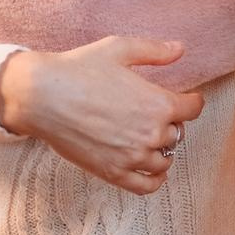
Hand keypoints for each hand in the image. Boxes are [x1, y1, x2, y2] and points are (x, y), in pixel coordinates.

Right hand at [0, 36, 205, 193]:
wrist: (41, 95)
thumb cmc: (79, 68)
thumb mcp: (120, 49)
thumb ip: (154, 51)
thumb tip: (180, 49)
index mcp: (159, 103)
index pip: (193, 109)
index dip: (191, 101)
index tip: (187, 100)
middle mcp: (151, 133)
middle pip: (178, 133)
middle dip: (171, 123)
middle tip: (154, 115)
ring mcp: (132, 156)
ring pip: (165, 159)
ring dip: (163, 149)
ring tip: (151, 140)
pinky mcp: (113, 172)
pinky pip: (146, 186)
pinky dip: (155, 180)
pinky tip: (153, 171)